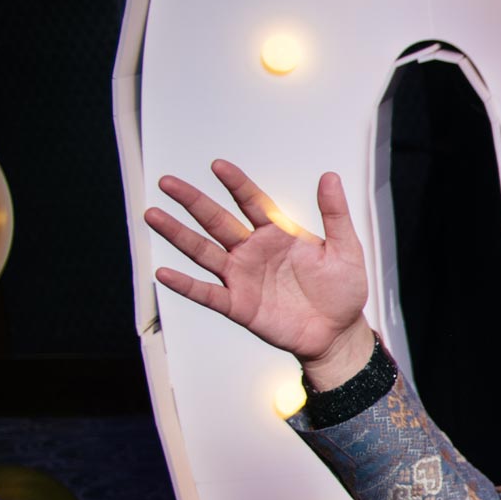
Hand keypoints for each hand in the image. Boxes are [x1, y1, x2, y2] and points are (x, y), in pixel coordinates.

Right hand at [143, 161, 372, 380]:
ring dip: (178, 234)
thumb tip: (330, 178)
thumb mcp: (346, 249)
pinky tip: (164, 273)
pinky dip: (185, 284)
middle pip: (217, 220)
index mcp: (278, 234)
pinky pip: (206, 293)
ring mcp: (242, 277)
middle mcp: (254, 252)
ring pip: (203, 251)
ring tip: (153, 215)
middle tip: (168, 182)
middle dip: (192, 201)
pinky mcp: (238, 305)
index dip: (236, 184)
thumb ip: (335, 214)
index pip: (252, 202)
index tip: (218, 166)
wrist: (339, 333)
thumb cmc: (342, 292)